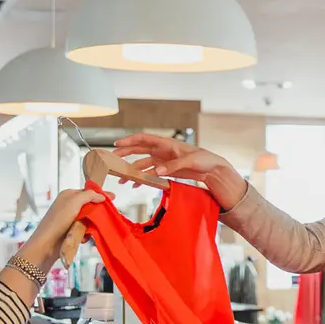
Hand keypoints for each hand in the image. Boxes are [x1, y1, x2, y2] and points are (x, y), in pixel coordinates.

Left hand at [18, 188, 107, 271]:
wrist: (47, 244)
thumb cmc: (58, 221)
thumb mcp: (74, 202)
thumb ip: (89, 195)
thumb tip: (101, 196)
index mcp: (68, 195)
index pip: (88, 192)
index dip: (100, 194)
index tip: (113, 198)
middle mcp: (69, 205)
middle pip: (90, 205)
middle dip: (98, 211)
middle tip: (106, 215)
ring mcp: (70, 218)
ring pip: (90, 218)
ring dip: (92, 224)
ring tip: (92, 228)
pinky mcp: (71, 230)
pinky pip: (86, 229)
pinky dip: (87, 233)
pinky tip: (84, 236)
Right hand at [113, 133, 246, 209]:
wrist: (212, 169)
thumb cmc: (204, 159)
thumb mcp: (189, 160)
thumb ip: (172, 166)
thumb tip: (157, 172)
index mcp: (166, 143)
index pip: (143, 138)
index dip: (129, 141)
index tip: (117, 145)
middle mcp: (161, 151)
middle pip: (138, 150)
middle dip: (124, 155)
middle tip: (112, 161)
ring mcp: (163, 161)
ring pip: (142, 164)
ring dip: (132, 171)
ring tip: (122, 179)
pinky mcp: (166, 170)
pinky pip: (150, 174)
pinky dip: (142, 179)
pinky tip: (135, 185)